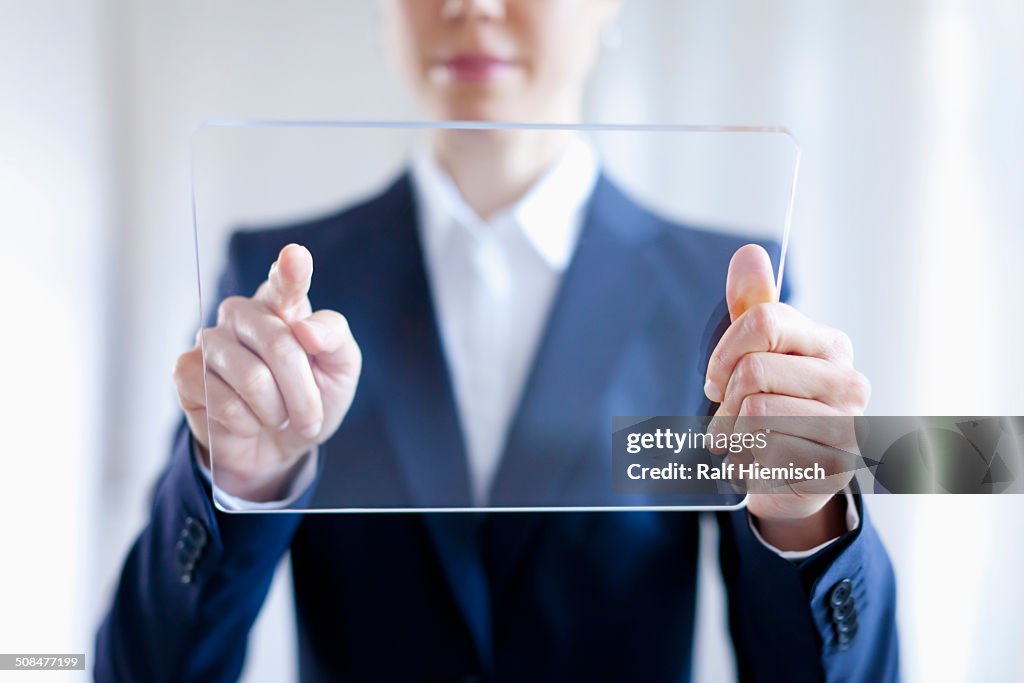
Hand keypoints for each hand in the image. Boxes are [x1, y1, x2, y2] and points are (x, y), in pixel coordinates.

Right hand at [174, 244, 361, 500]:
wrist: (279, 445)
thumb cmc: (311, 397)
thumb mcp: (340, 369)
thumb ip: (334, 338)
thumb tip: (304, 328)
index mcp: (283, 305)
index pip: (285, 283)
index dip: (290, 271)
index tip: (296, 257)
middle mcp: (243, 314)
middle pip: (279, 346)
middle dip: (303, 394)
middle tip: (310, 418)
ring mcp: (210, 341)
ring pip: (252, 379)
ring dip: (276, 412)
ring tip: (277, 417)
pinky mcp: (186, 372)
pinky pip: (225, 404)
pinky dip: (248, 425)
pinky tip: (248, 422)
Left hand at [704, 245, 869, 549]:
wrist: (796, 474)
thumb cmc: (774, 406)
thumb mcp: (760, 353)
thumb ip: (753, 303)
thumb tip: (749, 252)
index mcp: (830, 345)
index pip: (762, 321)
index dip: (723, 352)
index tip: (715, 379)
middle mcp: (849, 382)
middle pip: (752, 371)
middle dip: (724, 401)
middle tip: (730, 419)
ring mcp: (848, 427)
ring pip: (755, 414)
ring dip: (733, 436)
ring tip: (744, 443)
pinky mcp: (835, 469)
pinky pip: (766, 455)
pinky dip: (748, 464)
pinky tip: (760, 465)